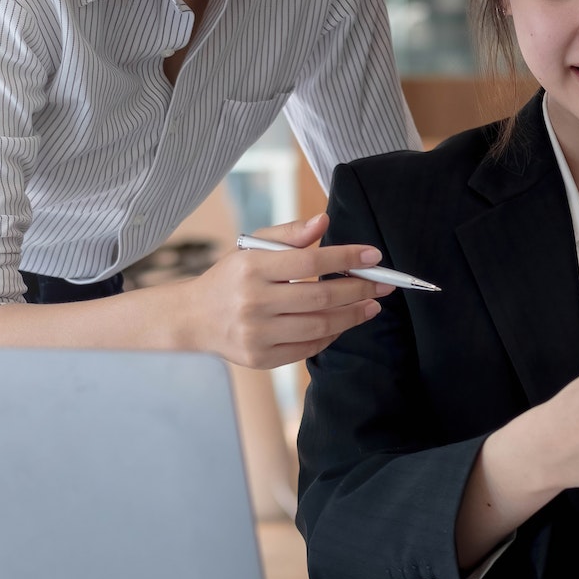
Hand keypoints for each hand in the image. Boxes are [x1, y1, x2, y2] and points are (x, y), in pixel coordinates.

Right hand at [176, 212, 391, 369]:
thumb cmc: (231, 278)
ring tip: (371, 305)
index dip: (346, 258)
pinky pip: (308, 348)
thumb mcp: (252, 248)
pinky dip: (331, 335)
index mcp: (251, 268)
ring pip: (319, 326)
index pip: (310, 261)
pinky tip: (344, 323)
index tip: (373, 256)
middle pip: (320, 297)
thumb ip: (289, 234)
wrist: (194, 317)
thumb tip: (324, 221)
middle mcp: (253, 302)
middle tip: (383, 284)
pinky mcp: (261, 358)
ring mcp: (257, 334)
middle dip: (359, 289)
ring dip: (352, 316)